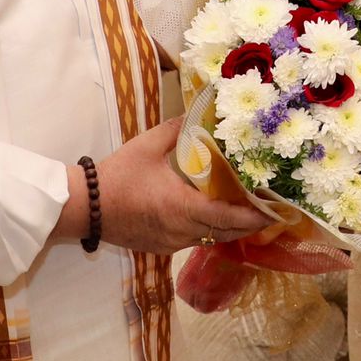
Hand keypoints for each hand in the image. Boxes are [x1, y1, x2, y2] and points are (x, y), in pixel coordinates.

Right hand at [83, 119, 271, 255]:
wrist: (86, 207)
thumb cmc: (118, 175)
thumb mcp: (148, 145)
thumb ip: (176, 129)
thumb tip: (197, 113)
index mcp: (181, 207)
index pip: (227, 216)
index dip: (253, 216)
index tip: (274, 211)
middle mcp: (181, 230)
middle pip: (225, 233)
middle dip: (249, 224)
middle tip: (269, 211)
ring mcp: (171, 243)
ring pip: (211, 240)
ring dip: (230, 229)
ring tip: (247, 214)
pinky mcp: (162, 247)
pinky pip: (194, 242)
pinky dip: (210, 232)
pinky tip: (213, 218)